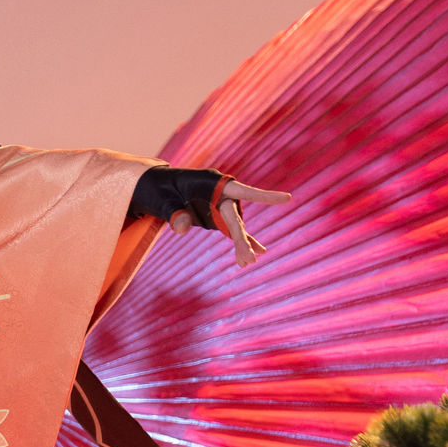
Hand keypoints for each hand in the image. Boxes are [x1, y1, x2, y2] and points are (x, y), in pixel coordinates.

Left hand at [169, 179, 289, 267]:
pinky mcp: (218, 218)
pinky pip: (233, 232)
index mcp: (214, 184)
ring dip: (242, 246)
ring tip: (246, 263)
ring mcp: (222, 207)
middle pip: (235, 220)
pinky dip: (242, 244)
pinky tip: (255, 255)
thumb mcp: (163, 200)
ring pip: (236, 229)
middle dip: (242, 240)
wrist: (160, 187)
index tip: (287, 199)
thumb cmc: (162, 189)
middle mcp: (223, 195)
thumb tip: (183, 230)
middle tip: (249, 260)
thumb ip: (174, 213)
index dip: (266, 197)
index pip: (244, 191)